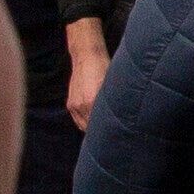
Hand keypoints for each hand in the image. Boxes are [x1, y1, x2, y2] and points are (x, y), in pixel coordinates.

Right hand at [64, 17, 109, 131]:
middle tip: (113, 137)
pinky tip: (94, 123)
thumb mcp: (112, 86)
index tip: (118, 136)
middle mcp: (82, 105)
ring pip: (83, 126)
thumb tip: (123, 118)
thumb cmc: (104, 69)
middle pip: (91, 129)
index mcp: (93, 101)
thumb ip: (114, 104)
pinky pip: (78, 120)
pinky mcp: (70, 104)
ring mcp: (74, 105)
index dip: (109, 132)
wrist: (87, 56)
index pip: (100, 126)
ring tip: (103, 131)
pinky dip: (85, 123)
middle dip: (101, 133)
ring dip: (92, 129)